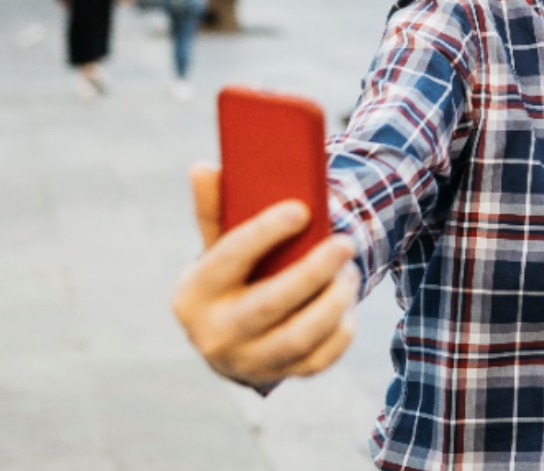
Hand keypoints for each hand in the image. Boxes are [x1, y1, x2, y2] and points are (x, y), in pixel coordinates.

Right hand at [171, 163, 361, 385]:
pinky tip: (348, 304)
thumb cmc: (230, 276)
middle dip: (312, 272)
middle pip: (269, 304)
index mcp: (193, 293)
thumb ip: (214, 208)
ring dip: (333, 301)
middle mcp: (213, 334)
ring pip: (299, 336)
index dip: (265, 232)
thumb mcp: (217, 244)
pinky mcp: (277, 377)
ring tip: (350, 271)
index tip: (302, 209)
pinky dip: (340, 332)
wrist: (229, 338)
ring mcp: (246, 362)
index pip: (229, 257)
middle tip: (347, 242)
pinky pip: (318, 360)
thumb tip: (202, 167)